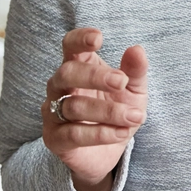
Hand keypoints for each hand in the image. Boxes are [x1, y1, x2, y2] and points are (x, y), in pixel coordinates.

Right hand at [43, 28, 148, 190]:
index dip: (79, 39)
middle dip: (95, 76)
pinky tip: (122, 133)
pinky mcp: (54, 139)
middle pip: (67, 73)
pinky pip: (73, 134)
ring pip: (72, 106)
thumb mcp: (134, 90)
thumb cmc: (117, 110)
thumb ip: (135, 71)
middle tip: (121, 82)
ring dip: (107, 111)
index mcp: (78, 65)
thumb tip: (137, 49)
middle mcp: (60, 86)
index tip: (98, 38)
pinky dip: (100, 133)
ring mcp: (53, 112)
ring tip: (133, 116)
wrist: (109, 152)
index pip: (70, 45)